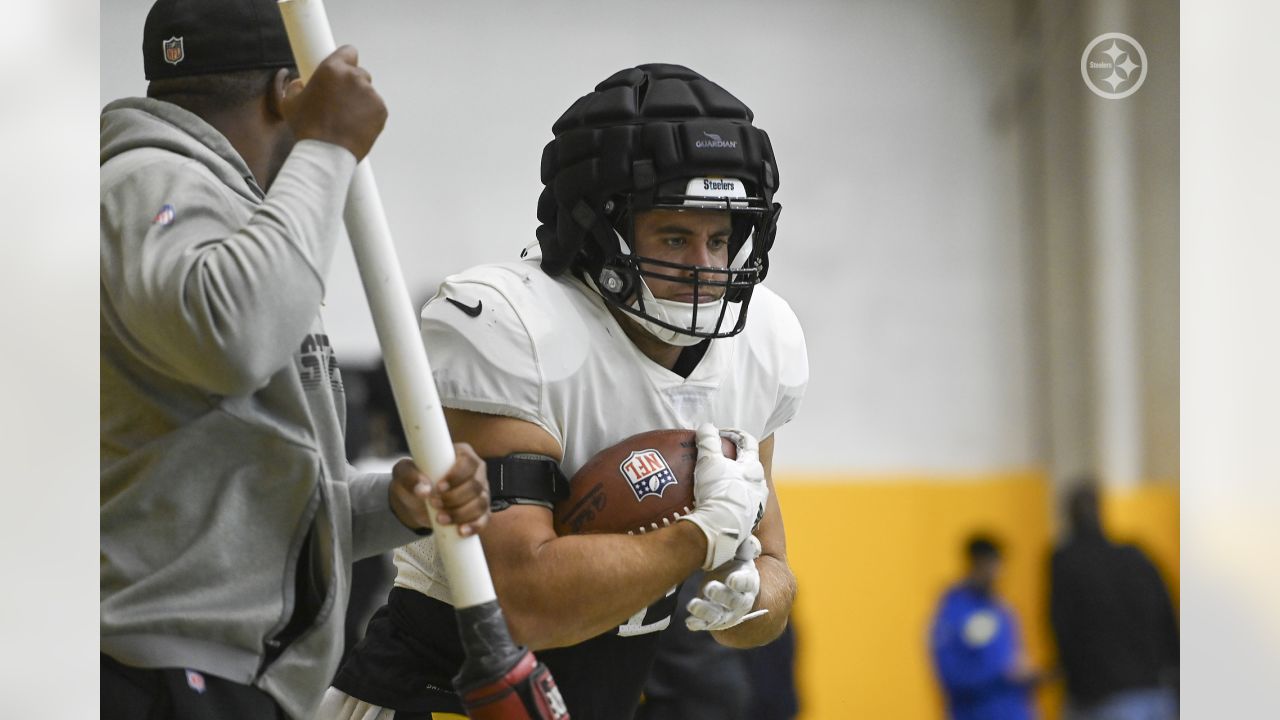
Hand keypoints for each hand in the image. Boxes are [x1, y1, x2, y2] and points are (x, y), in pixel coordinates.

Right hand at [281, 45, 386, 160]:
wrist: (327, 153)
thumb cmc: (307, 128)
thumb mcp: (290, 103)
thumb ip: (296, 87)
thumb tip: (300, 83)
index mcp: (333, 69)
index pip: (348, 51)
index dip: (345, 60)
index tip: (342, 69)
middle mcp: (355, 78)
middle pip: (359, 73)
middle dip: (351, 84)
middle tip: (339, 101)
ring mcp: (371, 94)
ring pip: (367, 92)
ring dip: (359, 101)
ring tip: (345, 119)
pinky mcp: (381, 111)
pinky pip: (375, 108)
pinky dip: (369, 115)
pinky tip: (355, 126)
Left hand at [389, 444, 490, 535]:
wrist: (415, 503)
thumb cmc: (413, 481)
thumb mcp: (404, 474)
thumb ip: (409, 477)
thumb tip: (423, 489)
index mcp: (461, 455)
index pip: (468, 462)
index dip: (456, 476)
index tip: (439, 487)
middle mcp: (476, 472)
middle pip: (475, 485)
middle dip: (454, 498)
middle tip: (434, 503)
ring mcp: (481, 492)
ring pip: (481, 503)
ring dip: (461, 513)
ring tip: (440, 519)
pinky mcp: (481, 510)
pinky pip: (485, 518)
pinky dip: (474, 525)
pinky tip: (461, 531)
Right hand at [678, 424, 768, 569]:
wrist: (720, 529)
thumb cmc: (718, 491)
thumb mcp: (710, 461)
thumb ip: (708, 441)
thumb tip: (706, 427)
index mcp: (754, 469)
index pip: (748, 442)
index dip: (733, 433)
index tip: (719, 433)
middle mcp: (759, 487)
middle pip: (749, 467)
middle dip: (734, 461)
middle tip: (717, 459)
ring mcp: (755, 507)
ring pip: (747, 489)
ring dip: (734, 483)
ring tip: (715, 484)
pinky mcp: (747, 524)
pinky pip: (740, 508)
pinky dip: (730, 503)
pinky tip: (717, 506)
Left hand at [686, 535, 768, 631]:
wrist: (730, 585)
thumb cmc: (734, 565)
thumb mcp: (740, 554)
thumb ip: (744, 547)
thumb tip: (751, 544)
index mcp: (748, 581)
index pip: (747, 583)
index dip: (740, 582)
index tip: (731, 580)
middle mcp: (740, 600)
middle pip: (733, 601)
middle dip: (721, 595)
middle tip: (709, 588)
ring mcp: (727, 612)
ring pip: (719, 615)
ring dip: (706, 611)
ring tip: (692, 605)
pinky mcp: (713, 620)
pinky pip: (706, 624)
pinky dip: (697, 623)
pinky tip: (689, 622)